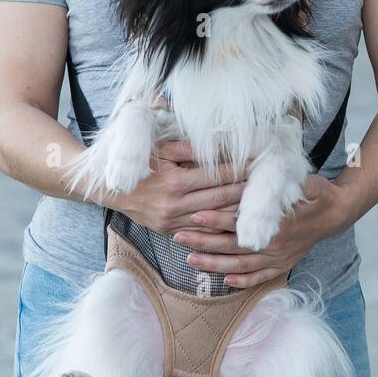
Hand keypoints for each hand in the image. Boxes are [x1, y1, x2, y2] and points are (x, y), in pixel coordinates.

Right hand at [103, 139, 249, 237]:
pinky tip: (236, 219)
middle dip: (246, 189)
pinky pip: (201, 230)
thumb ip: (192, 148)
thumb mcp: (163, 150)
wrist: (111, 190)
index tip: (258, 163)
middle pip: (221, 198)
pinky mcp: (170, 232)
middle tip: (266, 182)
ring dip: (238, 210)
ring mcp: (173, 222)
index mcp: (175, 182)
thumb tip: (222, 145)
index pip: (218, 176)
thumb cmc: (140, 164)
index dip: (240, 170)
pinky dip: (220, 225)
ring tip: (258, 201)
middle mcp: (175, 205)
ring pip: (215, 218)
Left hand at [170, 173, 352, 288]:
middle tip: (179, 237)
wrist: (336, 213)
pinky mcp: (284, 265)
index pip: (240, 222)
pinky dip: (242, 282)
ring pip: (241, 266)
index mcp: (277, 222)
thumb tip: (252, 167)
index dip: (216, 219)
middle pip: (232, 247)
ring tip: (189, 260)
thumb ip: (276, 179)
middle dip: (203, 242)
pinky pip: (260, 278)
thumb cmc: (314, 192)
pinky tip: (225, 281)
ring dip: (214, 264)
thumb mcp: (299, 179)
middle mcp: (275, 243)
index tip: (195, 215)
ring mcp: (279, 257)